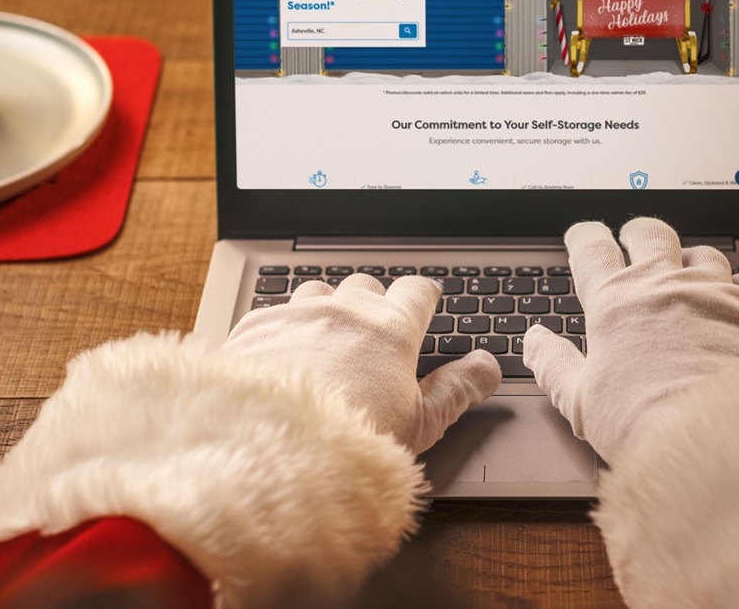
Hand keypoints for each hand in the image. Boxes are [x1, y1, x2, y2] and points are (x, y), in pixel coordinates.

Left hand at [223, 273, 501, 452]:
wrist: (268, 451)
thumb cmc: (349, 445)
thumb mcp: (420, 423)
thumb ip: (457, 389)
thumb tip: (488, 367)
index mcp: (390, 329)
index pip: (416, 291)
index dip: (423, 297)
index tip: (424, 303)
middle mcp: (341, 311)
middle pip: (364, 287)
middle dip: (371, 304)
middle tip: (372, 334)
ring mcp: (292, 314)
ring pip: (315, 293)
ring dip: (324, 310)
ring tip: (324, 342)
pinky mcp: (251, 328)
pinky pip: (272, 313)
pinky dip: (281, 329)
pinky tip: (280, 356)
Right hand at [521, 217, 738, 462]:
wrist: (716, 438)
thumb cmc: (645, 423)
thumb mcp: (580, 400)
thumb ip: (553, 364)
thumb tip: (534, 341)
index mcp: (615, 302)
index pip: (592, 248)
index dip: (585, 237)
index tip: (584, 236)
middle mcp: (664, 286)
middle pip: (650, 233)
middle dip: (639, 233)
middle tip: (635, 242)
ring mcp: (714, 292)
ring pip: (703, 252)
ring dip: (692, 261)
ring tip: (691, 278)